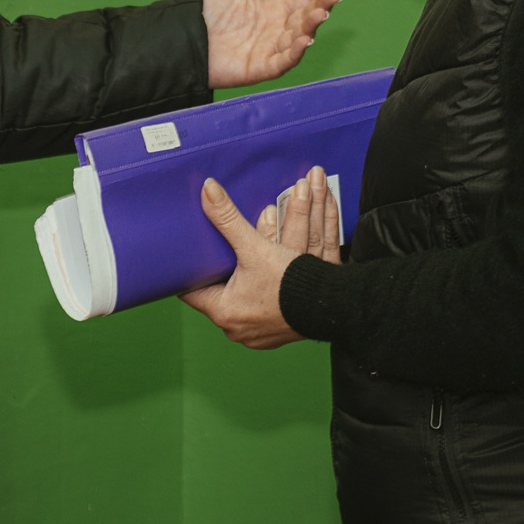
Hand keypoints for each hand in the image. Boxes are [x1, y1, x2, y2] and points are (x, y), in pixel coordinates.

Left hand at [180, 166, 341, 349]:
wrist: (335, 308)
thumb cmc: (292, 284)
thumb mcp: (255, 246)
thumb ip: (229, 218)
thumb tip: (208, 190)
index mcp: (223, 311)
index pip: (191, 291)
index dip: (190, 271)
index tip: (188, 256)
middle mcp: (237, 328)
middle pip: (217, 294)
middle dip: (219, 270)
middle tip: (214, 254)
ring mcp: (258, 334)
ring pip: (240, 300)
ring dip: (240, 278)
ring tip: (238, 262)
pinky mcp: (277, 332)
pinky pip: (261, 307)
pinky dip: (260, 291)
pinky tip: (263, 278)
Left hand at [202, 0, 353, 88]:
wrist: (183, 37)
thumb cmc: (205, 13)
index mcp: (273, 10)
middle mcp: (277, 30)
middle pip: (307, 17)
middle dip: (323, 5)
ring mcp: (271, 49)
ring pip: (300, 38)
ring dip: (312, 26)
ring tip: (320, 13)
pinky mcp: (261, 68)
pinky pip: (283, 61)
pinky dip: (295, 52)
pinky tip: (304, 39)